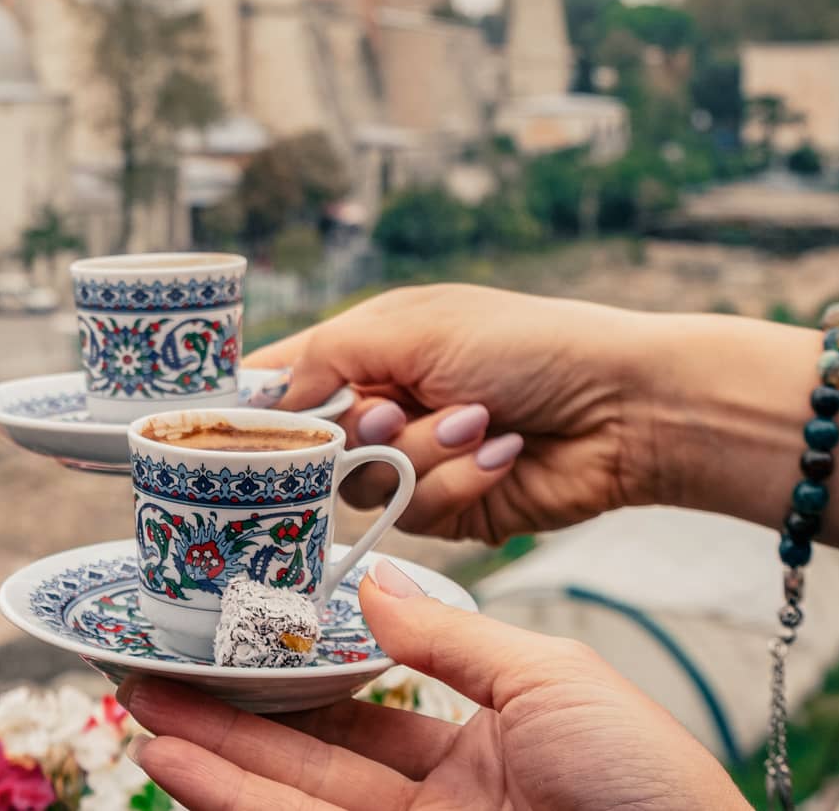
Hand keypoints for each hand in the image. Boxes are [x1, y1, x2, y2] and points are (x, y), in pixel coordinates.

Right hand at [123, 561, 741, 810]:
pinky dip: (232, 799)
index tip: (237, 633)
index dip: (302, 672)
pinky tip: (178, 767)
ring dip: (211, 757)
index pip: (373, 701)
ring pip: (289, 794)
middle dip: (232, 714)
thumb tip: (372, 581)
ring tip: (138, 713)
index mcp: (490, 741)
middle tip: (154, 670)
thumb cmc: (651, 782)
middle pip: (312, 751)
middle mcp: (444, 797)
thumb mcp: (550, 677)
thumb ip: (448, 639)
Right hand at [250, 285, 661, 542]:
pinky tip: (502, 451)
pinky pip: (416, 513)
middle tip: (393, 410)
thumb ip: (329, 355)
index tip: (215, 422)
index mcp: (368, 345)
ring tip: (479, 420)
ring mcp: (413, 458)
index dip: (249, 400)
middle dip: (358, 429)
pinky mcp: (450, 507)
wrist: (622, 407)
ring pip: (362, 485)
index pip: (282, 374)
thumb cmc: (525, 344)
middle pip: (311, 444)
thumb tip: (275, 398)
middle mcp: (382, 403)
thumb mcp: (415, 325)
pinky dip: (459, 480)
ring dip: (423, 452)